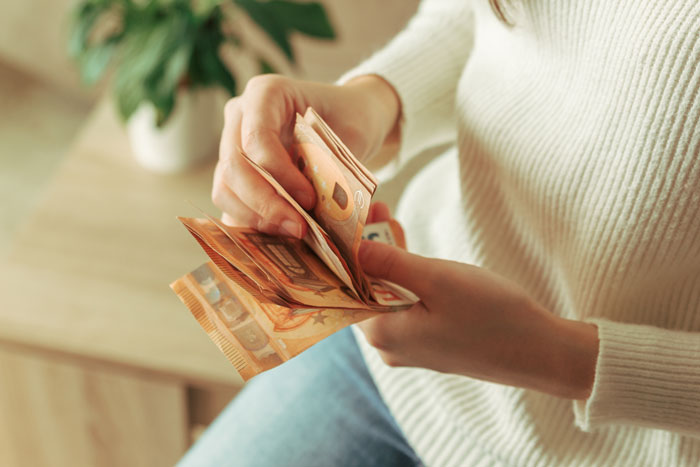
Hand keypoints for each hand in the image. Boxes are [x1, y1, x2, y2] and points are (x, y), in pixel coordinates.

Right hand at [212, 75, 399, 238]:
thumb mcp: (349, 134)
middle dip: (265, 204)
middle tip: (298, 229)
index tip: (309, 200)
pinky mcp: (235, 173)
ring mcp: (232, 143)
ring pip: (225, 188)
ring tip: (293, 232)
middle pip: (234, 166)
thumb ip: (327, 165)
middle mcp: (240, 115)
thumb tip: (310, 211)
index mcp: (266, 93)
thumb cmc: (350, 119)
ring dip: (256, 217)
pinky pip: (232, 202)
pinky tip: (280, 235)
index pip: (256, 138)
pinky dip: (253, 222)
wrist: (348, 117)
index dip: (279, 175)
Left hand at [358, 239, 598, 399]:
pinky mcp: (431, 342)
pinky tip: (411, 255)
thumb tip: (354, 248)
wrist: (541, 352)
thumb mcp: (437, 279)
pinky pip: (407, 306)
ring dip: (388, 261)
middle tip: (377, 211)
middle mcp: (390, 345)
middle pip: (365, 289)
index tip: (353, 216)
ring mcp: (410, 346)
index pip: (347, 286)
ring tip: (391, 223)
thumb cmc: (491, 315)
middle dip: (368, 249)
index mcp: (383, 333)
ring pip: (387, 295)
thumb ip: (390, 263)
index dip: (347, 249)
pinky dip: (406, 279)